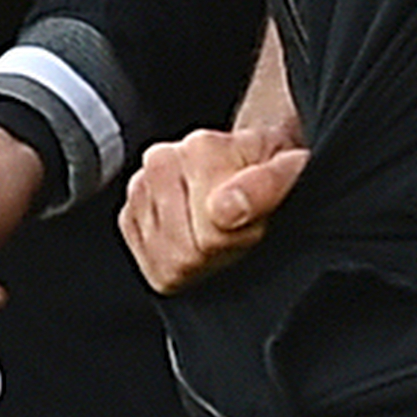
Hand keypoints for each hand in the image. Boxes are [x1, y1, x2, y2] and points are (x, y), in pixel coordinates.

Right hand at [118, 120, 307, 292]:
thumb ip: (262, 188)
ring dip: (197, 256)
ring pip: (167, 260)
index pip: (213, 232)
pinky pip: (152, 267)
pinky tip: (193, 237)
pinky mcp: (128, 217)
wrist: (248, 154)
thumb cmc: (267, 166)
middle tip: (238, 226)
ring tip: (217, 229)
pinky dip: (175, 262)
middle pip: (185, 251)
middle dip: (218, 248)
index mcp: (199, 149)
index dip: (243, 237)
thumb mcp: (288, 171)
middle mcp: (159, 163)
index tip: (255, 221)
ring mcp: (139, 190)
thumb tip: (223, 211)